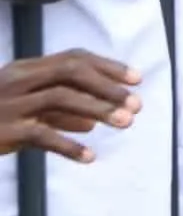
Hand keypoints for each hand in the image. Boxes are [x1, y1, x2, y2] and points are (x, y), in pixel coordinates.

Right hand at [0, 50, 142, 161]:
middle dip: (108, 86)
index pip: (72, 57)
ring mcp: (9, 103)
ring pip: (60, 99)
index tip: (137, 79)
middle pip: (70, 73)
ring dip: (98, 110)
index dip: (107, 66)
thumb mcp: (24, 108)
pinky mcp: (4, 130)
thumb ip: (57, 112)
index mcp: (24, 69)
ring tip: (126, 124)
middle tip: (137, 104)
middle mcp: (17, 80)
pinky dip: (68, 146)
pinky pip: (41, 135)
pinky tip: (89, 158)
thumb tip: (92, 121)